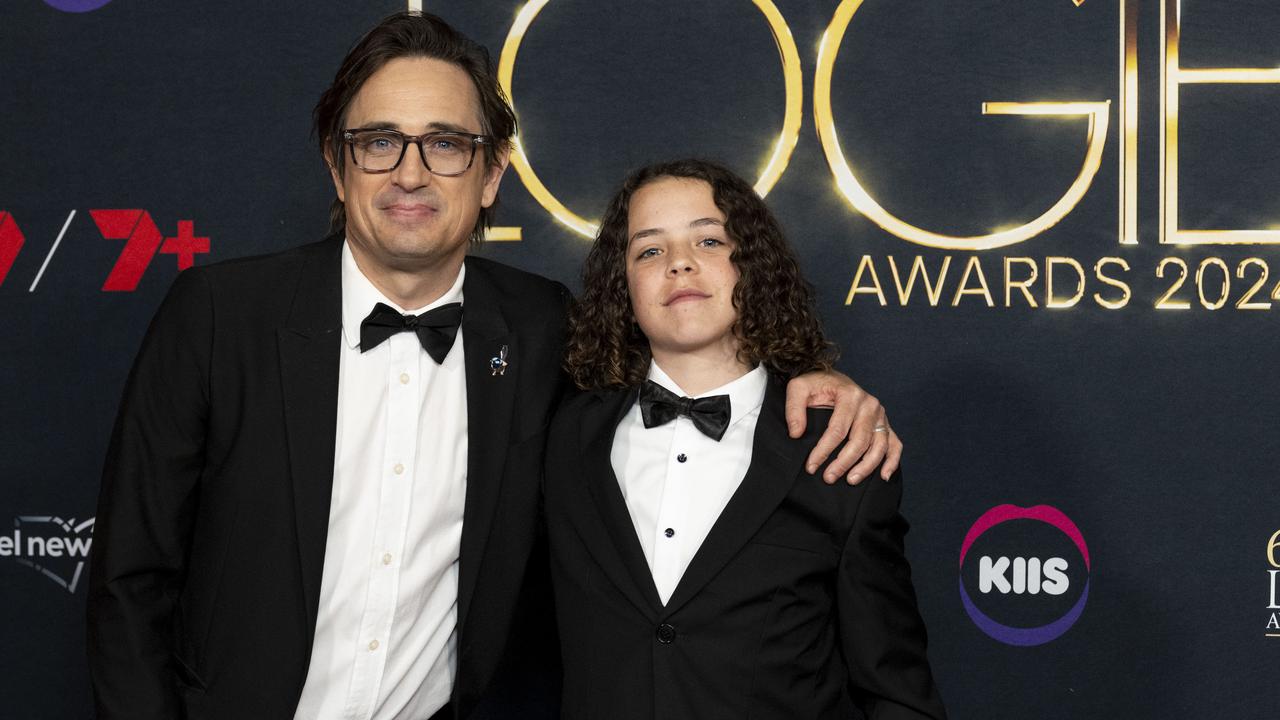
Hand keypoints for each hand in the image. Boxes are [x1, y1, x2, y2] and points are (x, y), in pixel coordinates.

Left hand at [784, 370, 901, 484]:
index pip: (837, 430)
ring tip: (851, 480)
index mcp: (849, 395)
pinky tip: (883, 476)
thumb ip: (794, 408)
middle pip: (859, 440)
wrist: (831, 378)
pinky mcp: (884, 424)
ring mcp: (880, 415)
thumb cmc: (816, 384)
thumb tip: (796, 433)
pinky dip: (892, 461)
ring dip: (866, 466)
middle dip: (844, 462)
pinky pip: (894, 444)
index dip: (823, 450)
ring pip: (879, 446)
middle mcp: (869, 404)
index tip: (811, 466)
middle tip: (828, 478)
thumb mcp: (798, 387)